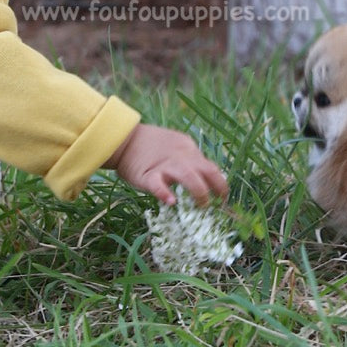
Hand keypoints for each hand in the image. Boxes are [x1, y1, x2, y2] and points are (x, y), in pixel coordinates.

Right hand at [107, 124, 227, 205]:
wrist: (124, 139)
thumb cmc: (152, 147)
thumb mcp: (176, 148)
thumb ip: (190, 160)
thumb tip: (205, 180)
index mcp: (189, 150)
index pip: (211, 168)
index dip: (221, 184)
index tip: (222, 198)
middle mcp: (181, 157)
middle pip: (206, 170)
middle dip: (216, 188)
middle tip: (214, 205)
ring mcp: (164, 165)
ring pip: (188, 176)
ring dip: (198, 192)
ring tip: (200, 207)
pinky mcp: (147, 175)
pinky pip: (157, 184)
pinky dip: (165, 192)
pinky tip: (171, 202)